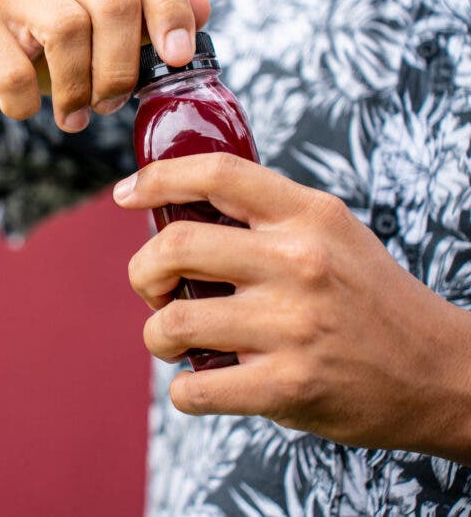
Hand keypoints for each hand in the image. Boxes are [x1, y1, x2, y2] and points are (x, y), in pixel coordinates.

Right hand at [0, 0, 210, 130]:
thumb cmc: (48, 43)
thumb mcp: (103, 33)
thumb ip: (151, 22)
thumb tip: (204, 8)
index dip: (172, 12)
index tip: (177, 59)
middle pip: (114, 3)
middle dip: (121, 66)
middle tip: (111, 105)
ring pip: (66, 30)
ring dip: (77, 89)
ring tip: (74, 117)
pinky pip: (13, 70)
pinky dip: (27, 103)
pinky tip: (29, 111)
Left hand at [113, 153, 470, 462]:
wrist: (441, 373)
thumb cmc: (371, 300)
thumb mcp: (332, 233)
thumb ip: (267, 216)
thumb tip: (180, 206)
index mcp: (308, 216)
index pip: (217, 174)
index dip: (157, 178)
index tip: (126, 195)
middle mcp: (299, 263)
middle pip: (175, 246)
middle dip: (142, 271)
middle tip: (151, 288)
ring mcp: (293, 326)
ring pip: (171, 322)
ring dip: (155, 335)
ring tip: (172, 340)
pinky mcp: (289, 386)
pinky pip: (194, 389)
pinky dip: (183, 390)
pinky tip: (200, 382)